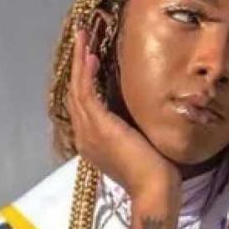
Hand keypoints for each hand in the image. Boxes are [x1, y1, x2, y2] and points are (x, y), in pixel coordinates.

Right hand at [67, 27, 180, 203]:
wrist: (153, 190)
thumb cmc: (153, 173)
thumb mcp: (138, 146)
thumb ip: (131, 130)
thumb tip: (139, 113)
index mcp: (92, 142)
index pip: (82, 106)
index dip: (83, 80)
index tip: (88, 58)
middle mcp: (85, 137)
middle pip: (74, 93)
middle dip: (77, 65)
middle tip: (81, 39)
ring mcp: (90, 132)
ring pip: (77, 89)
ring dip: (80, 61)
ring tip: (83, 38)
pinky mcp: (100, 127)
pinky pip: (87, 93)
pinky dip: (87, 73)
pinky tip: (92, 57)